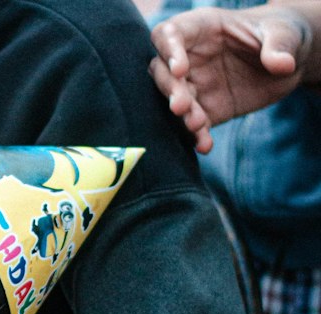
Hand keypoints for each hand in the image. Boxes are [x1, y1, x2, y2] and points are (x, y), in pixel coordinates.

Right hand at [149, 4, 316, 152]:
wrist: (289, 60)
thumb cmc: (281, 34)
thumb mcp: (285, 32)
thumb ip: (280, 45)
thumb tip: (282, 64)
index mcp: (203, 29)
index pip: (169, 34)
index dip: (168, 50)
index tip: (180, 70)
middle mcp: (190, 58)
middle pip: (163, 71)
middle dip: (169, 89)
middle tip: (181, 106)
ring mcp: (195, 86)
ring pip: (173, 100)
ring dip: (181, 115)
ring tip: (196, 124)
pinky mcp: (205, 110)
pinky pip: (195, 124)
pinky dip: (198, 136)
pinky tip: (205, 145)